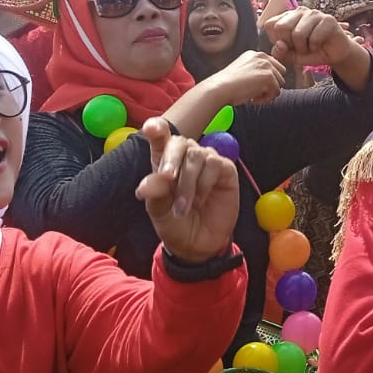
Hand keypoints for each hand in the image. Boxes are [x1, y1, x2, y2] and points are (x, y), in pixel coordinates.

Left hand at [135, 119, 239, 263]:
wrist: (199, 244)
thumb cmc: (175, 224)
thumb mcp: (159, 212)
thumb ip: (155, 194)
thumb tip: (147, 183)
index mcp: (163, 162)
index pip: (160, 138)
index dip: (156, 129)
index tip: (150, 128)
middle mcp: (185, 157)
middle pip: (179, 143)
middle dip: (172, 159)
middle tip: (168, 178)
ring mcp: (206, 161)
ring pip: (197, 155)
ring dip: (188, 182)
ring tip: (184, 207)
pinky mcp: (225, 169)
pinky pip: (215, 164)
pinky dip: (205, 183)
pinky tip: (201, 200)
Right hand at [203, 50, 284, 107]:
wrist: (220, 88)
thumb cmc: (226, 84)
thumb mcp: (243, 72)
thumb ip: (257, 71)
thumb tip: (271, 82)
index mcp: (255, 55)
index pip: (273, 66)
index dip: (266, 80)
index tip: (253, 86)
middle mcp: (262, 57)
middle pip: (280, 74)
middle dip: (270, 86)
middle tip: (255, 93)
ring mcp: (266, 66)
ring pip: (279, 84)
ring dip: (267, 93)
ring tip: (252, 95)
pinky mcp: (269, 76)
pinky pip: (276, 92)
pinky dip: (265, 99)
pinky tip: (252, 98)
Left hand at [264, 8, 356, 70]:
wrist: (335, 54)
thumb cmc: (312, 52)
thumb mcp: (292, 56)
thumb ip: (281, 52)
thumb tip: (279, 45)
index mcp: (287, 16)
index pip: (269, 24)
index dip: (276, 40)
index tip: (287, 46)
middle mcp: (299, 11)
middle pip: (281, 27)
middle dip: (289, 44)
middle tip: (300, 48)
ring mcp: (314, 14)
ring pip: (298, 33)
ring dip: (303, 48)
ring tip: (310, 47)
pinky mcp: (327, 19)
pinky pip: (314, 37)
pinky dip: (315, 47)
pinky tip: (319, 45)